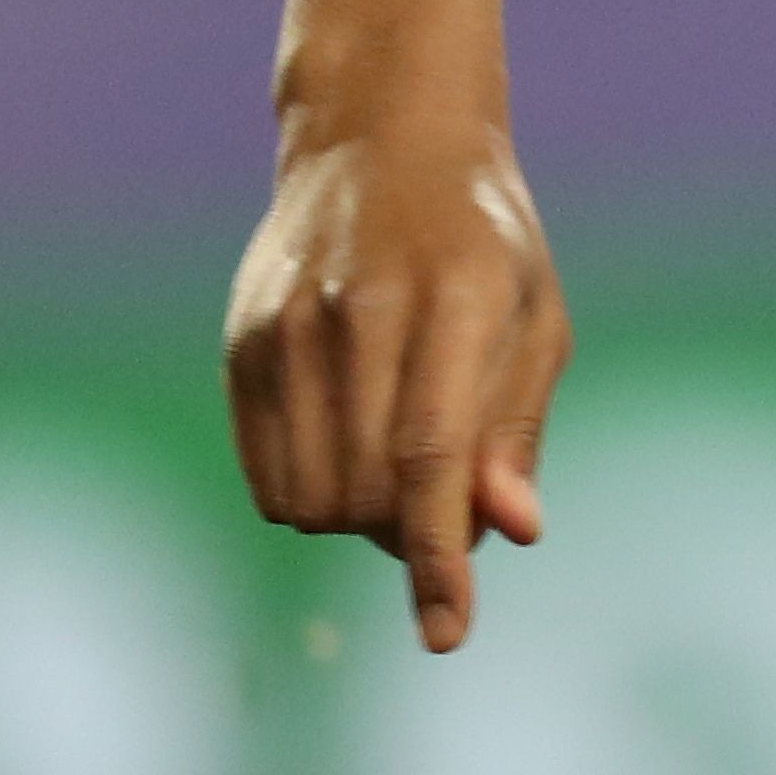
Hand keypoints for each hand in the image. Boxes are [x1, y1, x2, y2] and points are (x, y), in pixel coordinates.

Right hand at [223, 117, 572, 649]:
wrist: (380, 142)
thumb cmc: (483, 242)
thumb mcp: (534, 316)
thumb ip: (516, 427)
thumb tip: (508, 530)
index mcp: (455, 297)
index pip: (433, 457)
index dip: (438, 555)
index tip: (447, 632)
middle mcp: (359, 310)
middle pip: (367, 493)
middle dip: (409, 530)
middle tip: (446, 494)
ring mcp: (286, 327)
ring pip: (308, 501)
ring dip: (359, 518)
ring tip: (397, 456)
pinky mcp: (241, 344)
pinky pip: (267, 479)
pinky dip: (310, 496)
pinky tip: (347, 444)